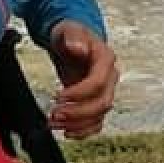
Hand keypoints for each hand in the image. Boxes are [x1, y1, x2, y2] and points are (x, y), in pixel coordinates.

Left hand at [47, 20, 117, 138]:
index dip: (79, 93)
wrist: (73, 41)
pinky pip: (96, 122)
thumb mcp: (69, 30)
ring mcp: (104, 92)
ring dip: (77, 124)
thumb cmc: (71, 35)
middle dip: (78, 113)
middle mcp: (109, 78)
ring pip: (98, 116)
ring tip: (54, 123)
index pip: (98, 83)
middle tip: (54, 114)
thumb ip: (74, 37)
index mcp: (105, 60)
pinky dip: (83, 131)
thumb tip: (79, 47)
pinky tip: (67, 132)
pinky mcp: (96, 102)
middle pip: (102, 103)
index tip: (58, 96)